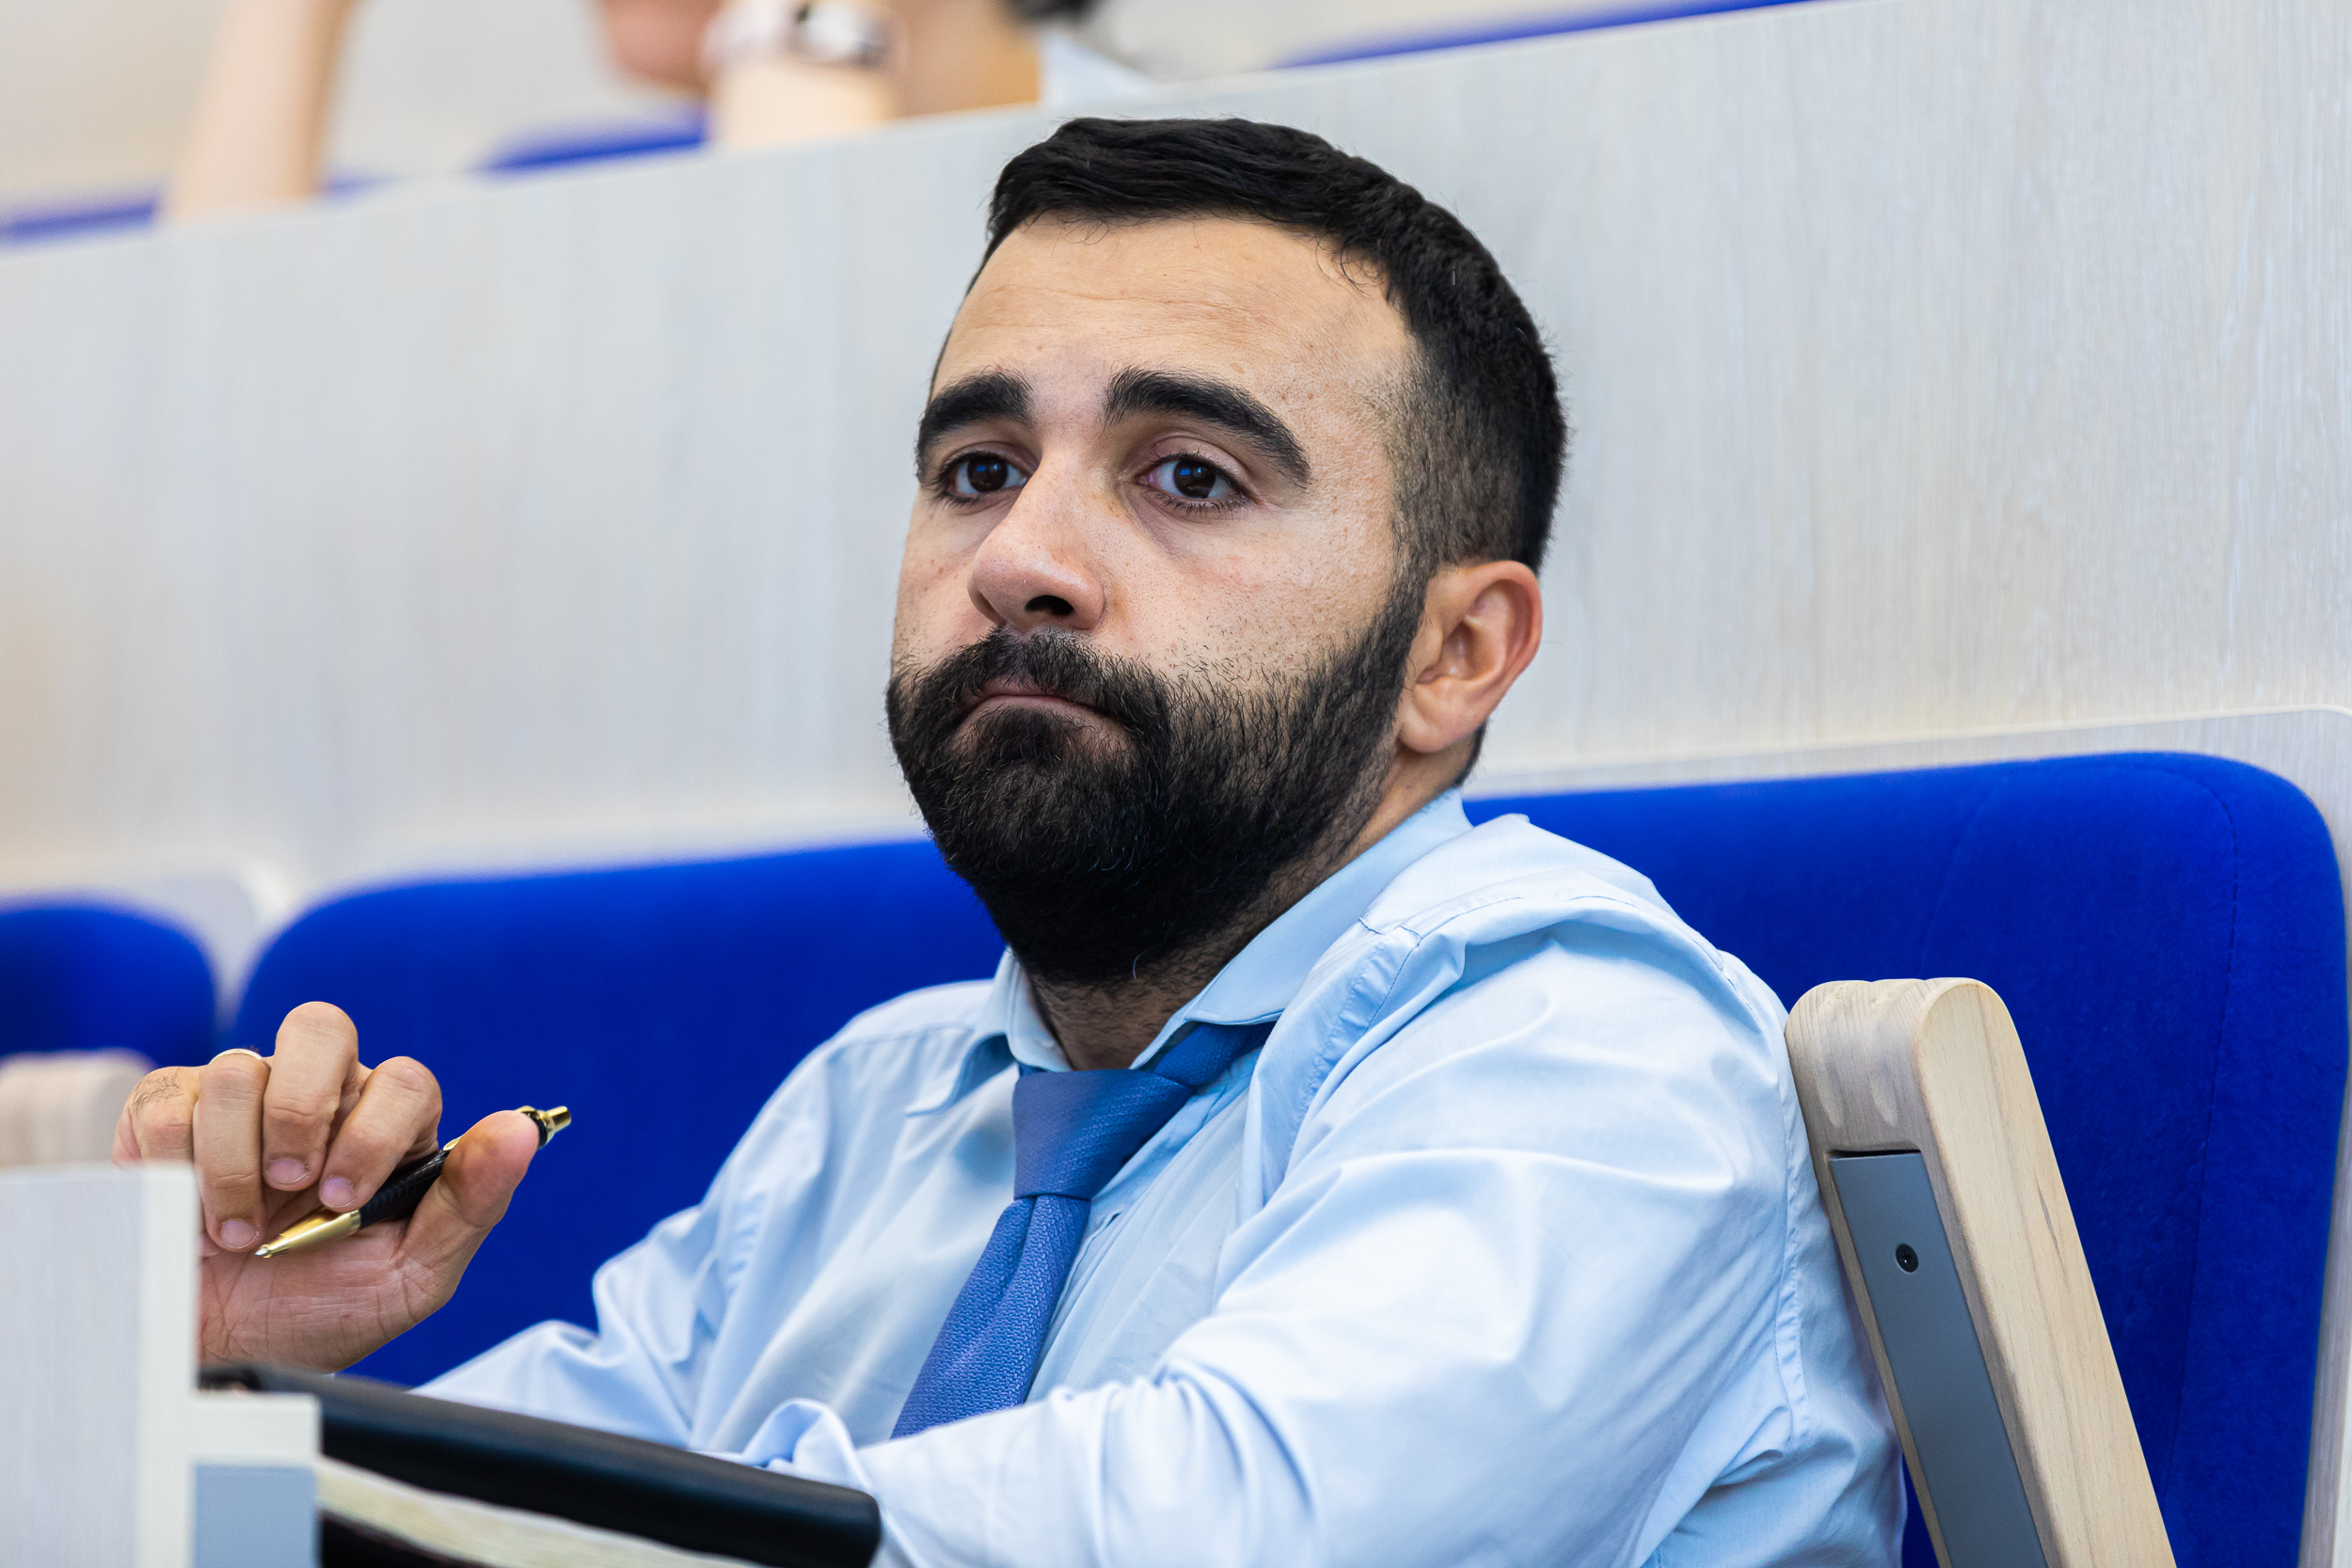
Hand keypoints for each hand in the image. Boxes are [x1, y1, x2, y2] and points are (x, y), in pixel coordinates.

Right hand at [111, 1001, 540, 1369]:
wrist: (217, 1358)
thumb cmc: (316, 1313)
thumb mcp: (410, 1277)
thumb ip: (470, 1203)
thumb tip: (520, 1131)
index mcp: (386, 1128)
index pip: (404, 1081)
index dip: (374, 1132)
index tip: (342, 1198)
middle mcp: (318, 1098)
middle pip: (322, 1027)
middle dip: (303, 1109)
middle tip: (292, 1182)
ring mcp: (242, 1099)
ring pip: (240, 1067)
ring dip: (234, 1162)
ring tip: (236, 1230)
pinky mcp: (168, 1111)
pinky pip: (171, 1098)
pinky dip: (177, 1166)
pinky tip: (189, 1212)